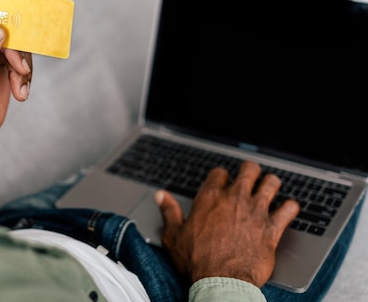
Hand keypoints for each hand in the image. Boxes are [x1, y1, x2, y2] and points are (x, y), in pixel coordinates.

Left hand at [0, 20, 31, 173]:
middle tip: (21, 79)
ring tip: (19, 91)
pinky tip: (19, 91)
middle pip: (8, 34)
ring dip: (23, 70)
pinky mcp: (0, 57)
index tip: (19, 67)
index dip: (9, 44)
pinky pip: (21, 56)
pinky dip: (24, 75)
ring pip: (18, 45)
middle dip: (18, 59)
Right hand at [156, 161, 299, 286]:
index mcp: (210, 198)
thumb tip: (161, 196)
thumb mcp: (174, 235)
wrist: (221, 282)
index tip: (222, 182)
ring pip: (271, 183)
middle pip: (249, 169)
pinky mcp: (272, 228)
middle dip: (250, 171)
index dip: (221, 176)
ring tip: (270, 188)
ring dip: (271, 184)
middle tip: (250, 177)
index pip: (219, 173)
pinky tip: (287, 209)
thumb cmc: (196, 260)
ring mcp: (256, 212)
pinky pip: (290, 209)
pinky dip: (290, 208)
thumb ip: (169, 211)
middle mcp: (234, 199)